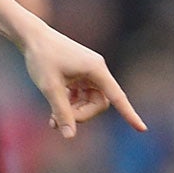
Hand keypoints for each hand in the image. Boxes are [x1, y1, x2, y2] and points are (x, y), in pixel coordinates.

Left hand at [20, 23, 144, 138]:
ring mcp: (88, 71)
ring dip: (74, 112)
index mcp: (96, 69)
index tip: (141, 129)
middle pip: (99, 103)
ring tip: (51, 120)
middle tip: (56, 121)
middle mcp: (96, 69)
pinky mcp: (79, 73)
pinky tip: (53, 112)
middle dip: (81, 115)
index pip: (117, 97)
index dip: (129, 114)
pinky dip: (70, 104)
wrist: (31, 36)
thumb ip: (61, 112)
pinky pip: (81, 95)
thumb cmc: (41, 58)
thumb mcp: (50, 88)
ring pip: (89, 101)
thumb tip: (70, 136)